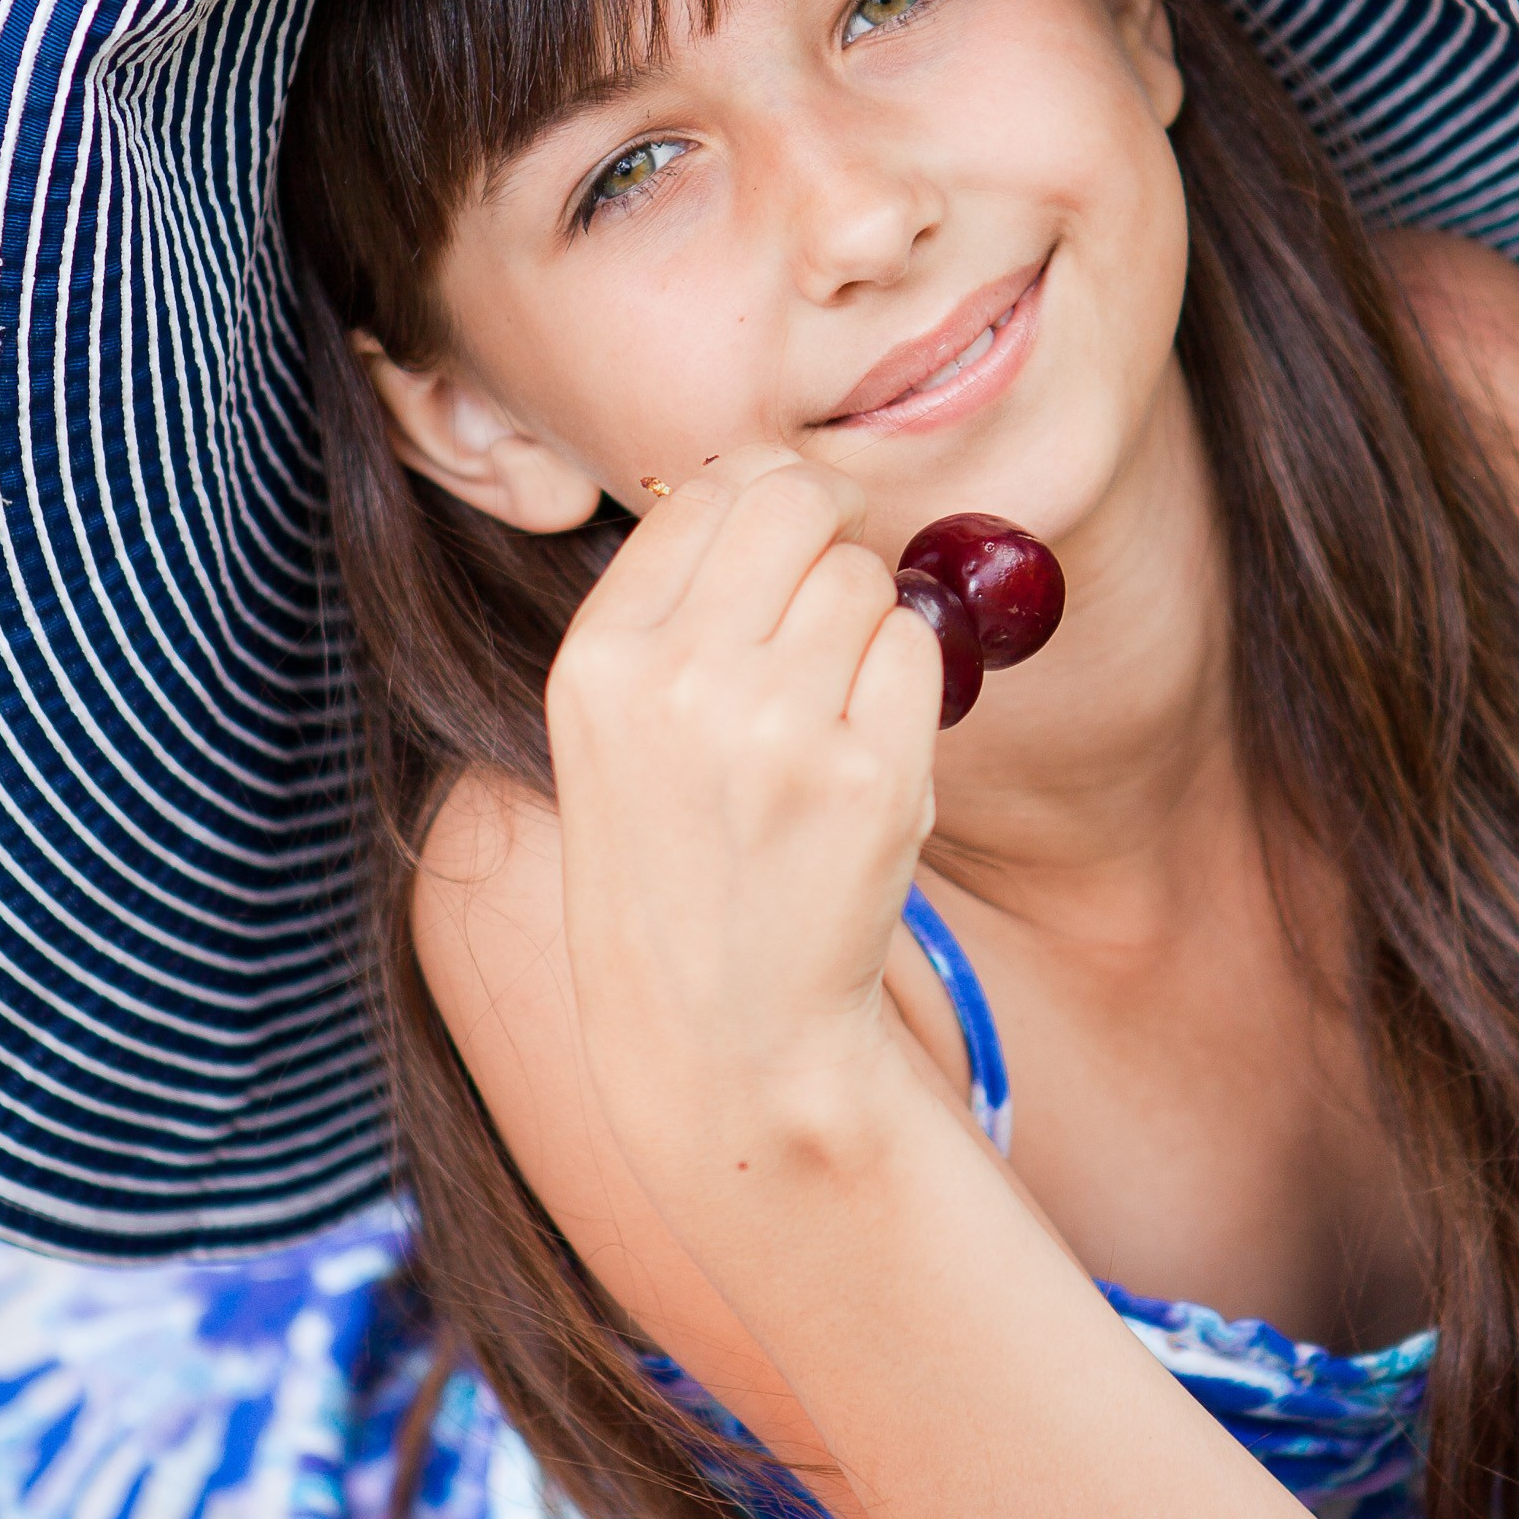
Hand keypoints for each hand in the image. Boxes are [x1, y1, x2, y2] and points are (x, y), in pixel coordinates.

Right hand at [543, 447, 944, 1218]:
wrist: (721, 1032)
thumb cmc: (680, 864)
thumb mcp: (615, 729)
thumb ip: (675, 607)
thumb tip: (776, 486)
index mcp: (599, 659)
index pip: (707, 491)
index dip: (768, 499)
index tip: (792, 534)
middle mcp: (678, 681)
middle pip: (797, 505)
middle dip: (833, 529)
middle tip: (839, 586)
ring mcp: (777, 729)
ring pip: (866, 578)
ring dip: (870, 623)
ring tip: (831, 714)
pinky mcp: (868, 779)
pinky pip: (918, 653)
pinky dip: (909, 687)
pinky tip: (867, 756)